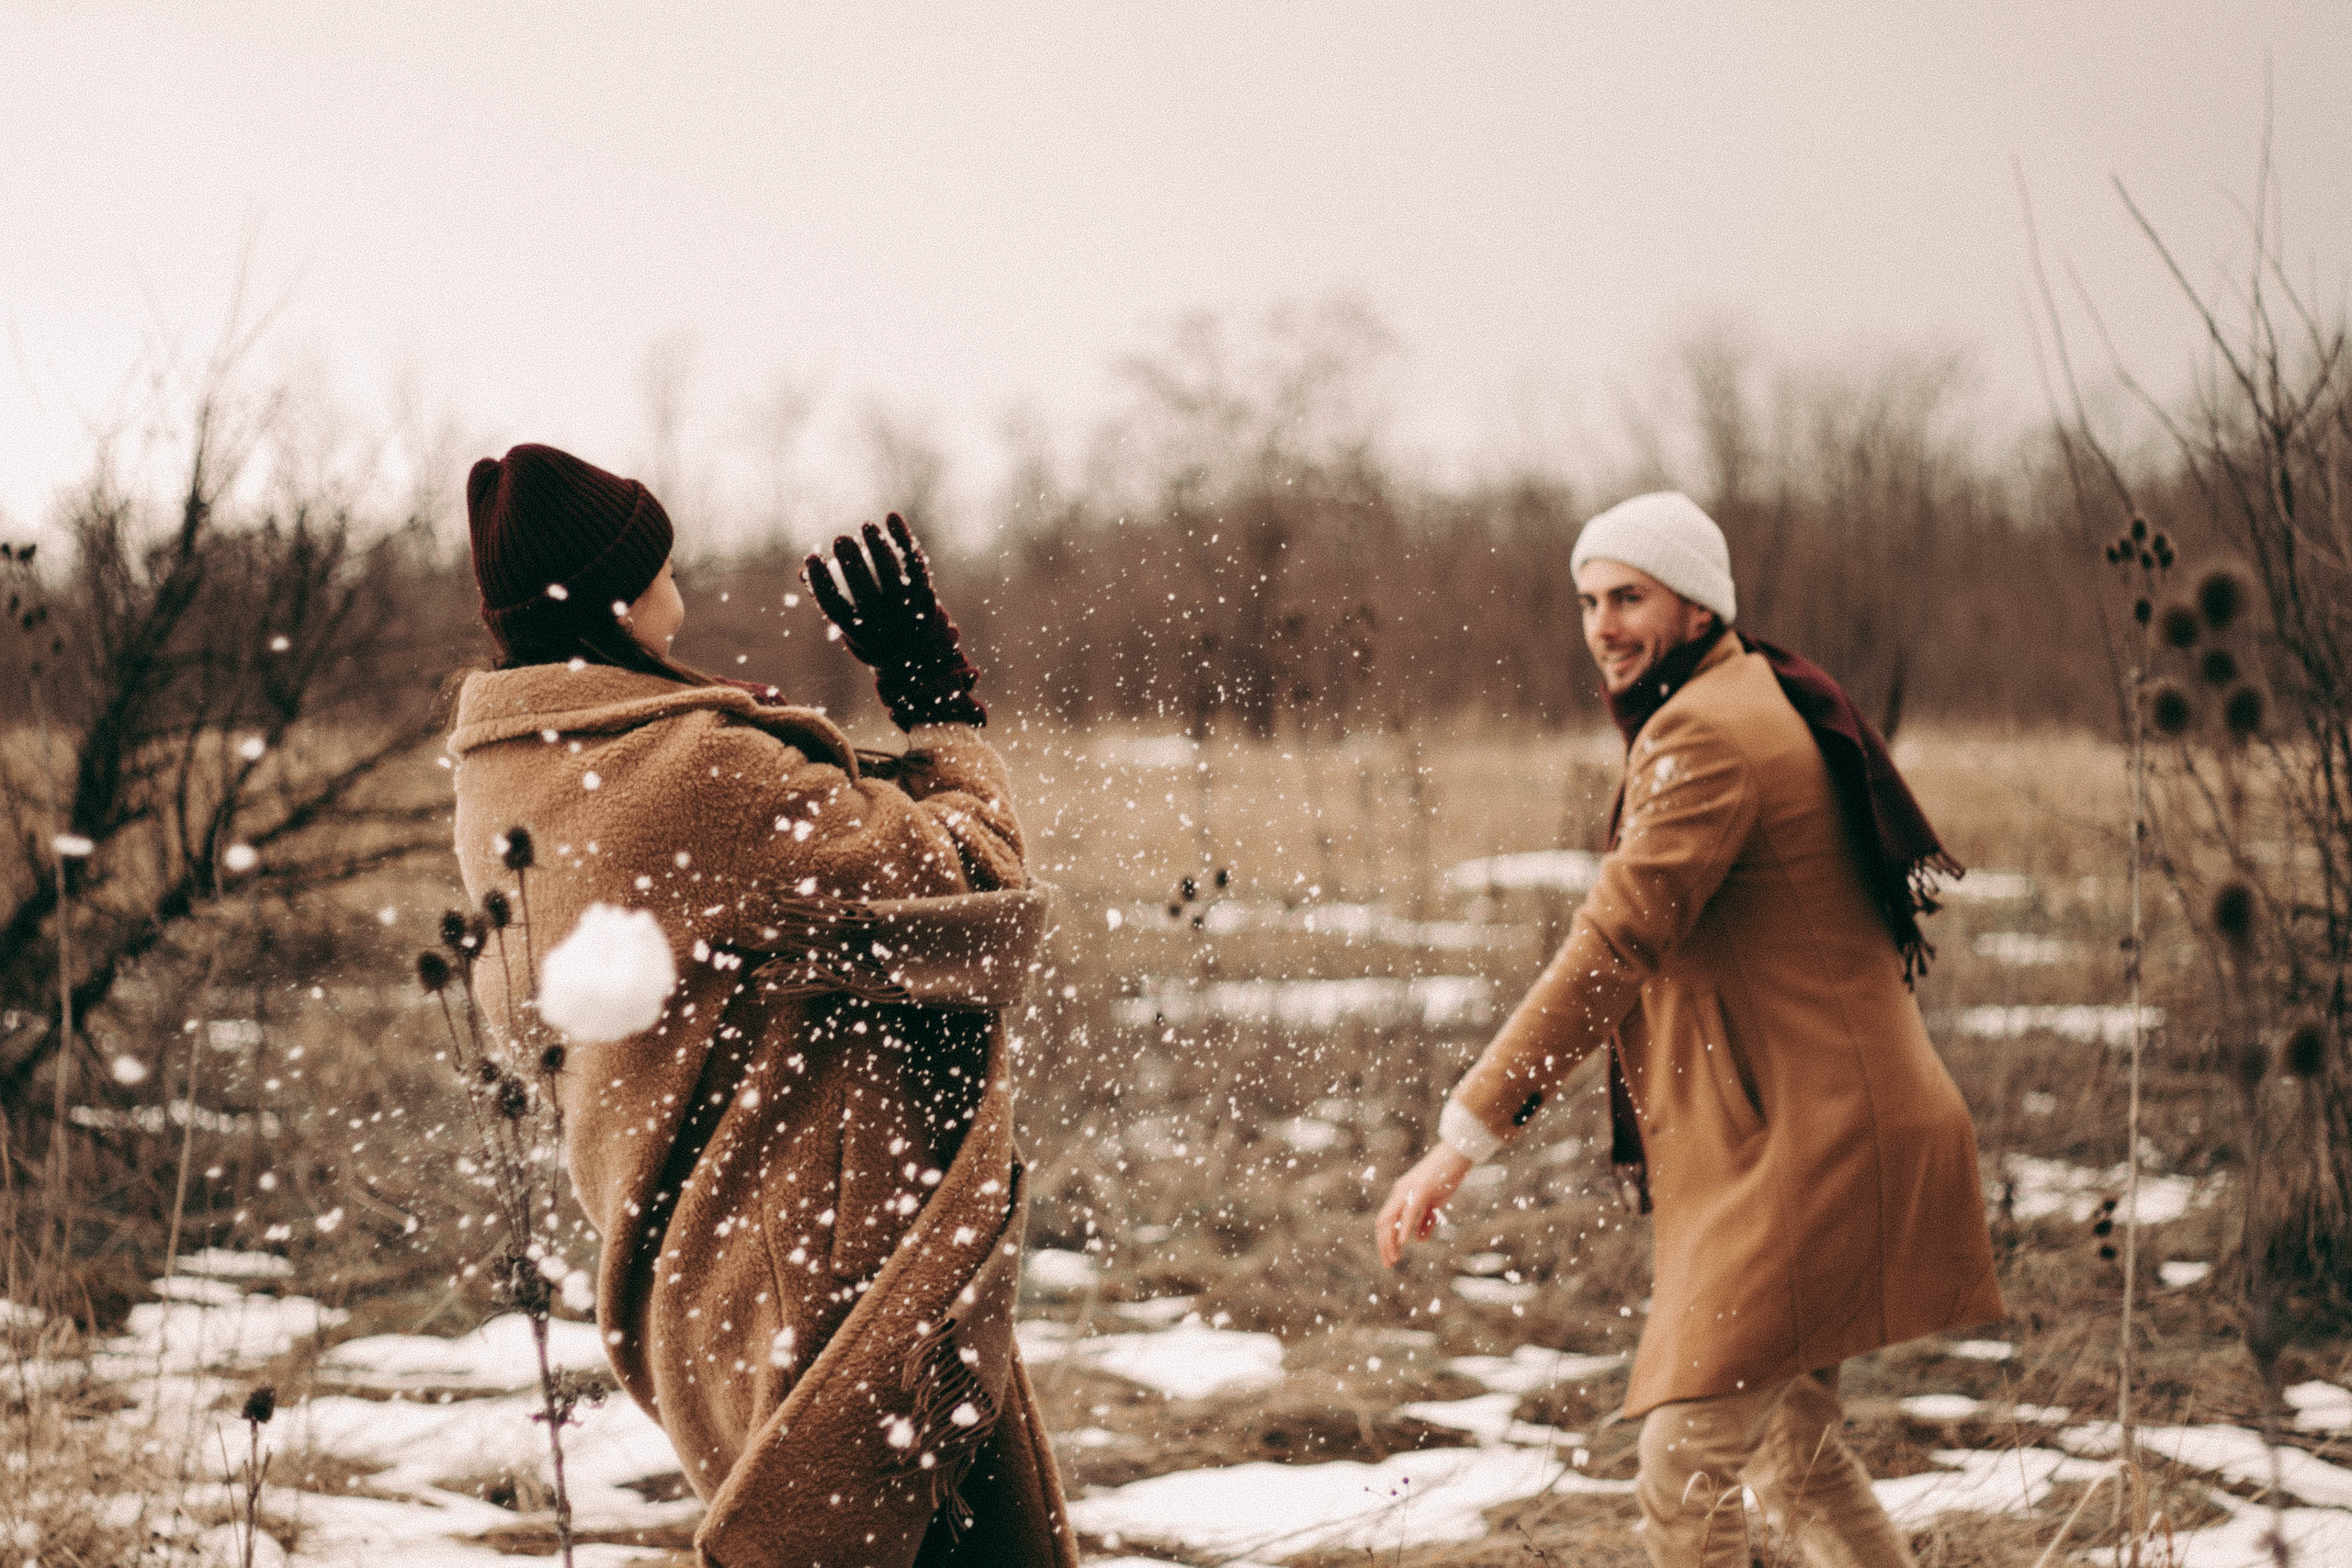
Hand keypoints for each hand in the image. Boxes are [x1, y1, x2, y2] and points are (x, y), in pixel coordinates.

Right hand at [803, 514, 985, 729]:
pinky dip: (903, 538)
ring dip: (878, 547)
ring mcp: (908, 611)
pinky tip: (891, 517)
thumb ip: (830, 600)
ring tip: (866, 526)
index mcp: (860, 635)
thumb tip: (803, 572)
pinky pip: (915, 563)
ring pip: (892, 575)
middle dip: (850, 563)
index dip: (820, 582)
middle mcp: (884, 625)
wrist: (922, 656)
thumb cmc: (877, 635)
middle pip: (865, 591)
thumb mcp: (852, 625)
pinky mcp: (926, 596)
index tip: (811, 558)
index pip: (835, 607)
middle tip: (840, 540)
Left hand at [1375, 1143, 1472, 1267]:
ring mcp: (1409, 1190)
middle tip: (1388, 1264)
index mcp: (1402, 1195)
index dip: (1385, 1241)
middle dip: (1383, 1245)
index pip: (1386, 1221)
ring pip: (1391, 1218)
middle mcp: (1400, 1192)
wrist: (1456, 1153)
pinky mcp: (1421, 1189)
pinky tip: (1403, 1242)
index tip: (1390, 1259)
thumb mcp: (1435, 1202)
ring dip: (1390, 1241)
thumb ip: (1426, 1220)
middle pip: (1383, 1222)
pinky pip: (1409, 1212)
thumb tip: (1420, 1240)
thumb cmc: (1446, 1176)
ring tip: (1393, 1258)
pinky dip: (1403, 1228)